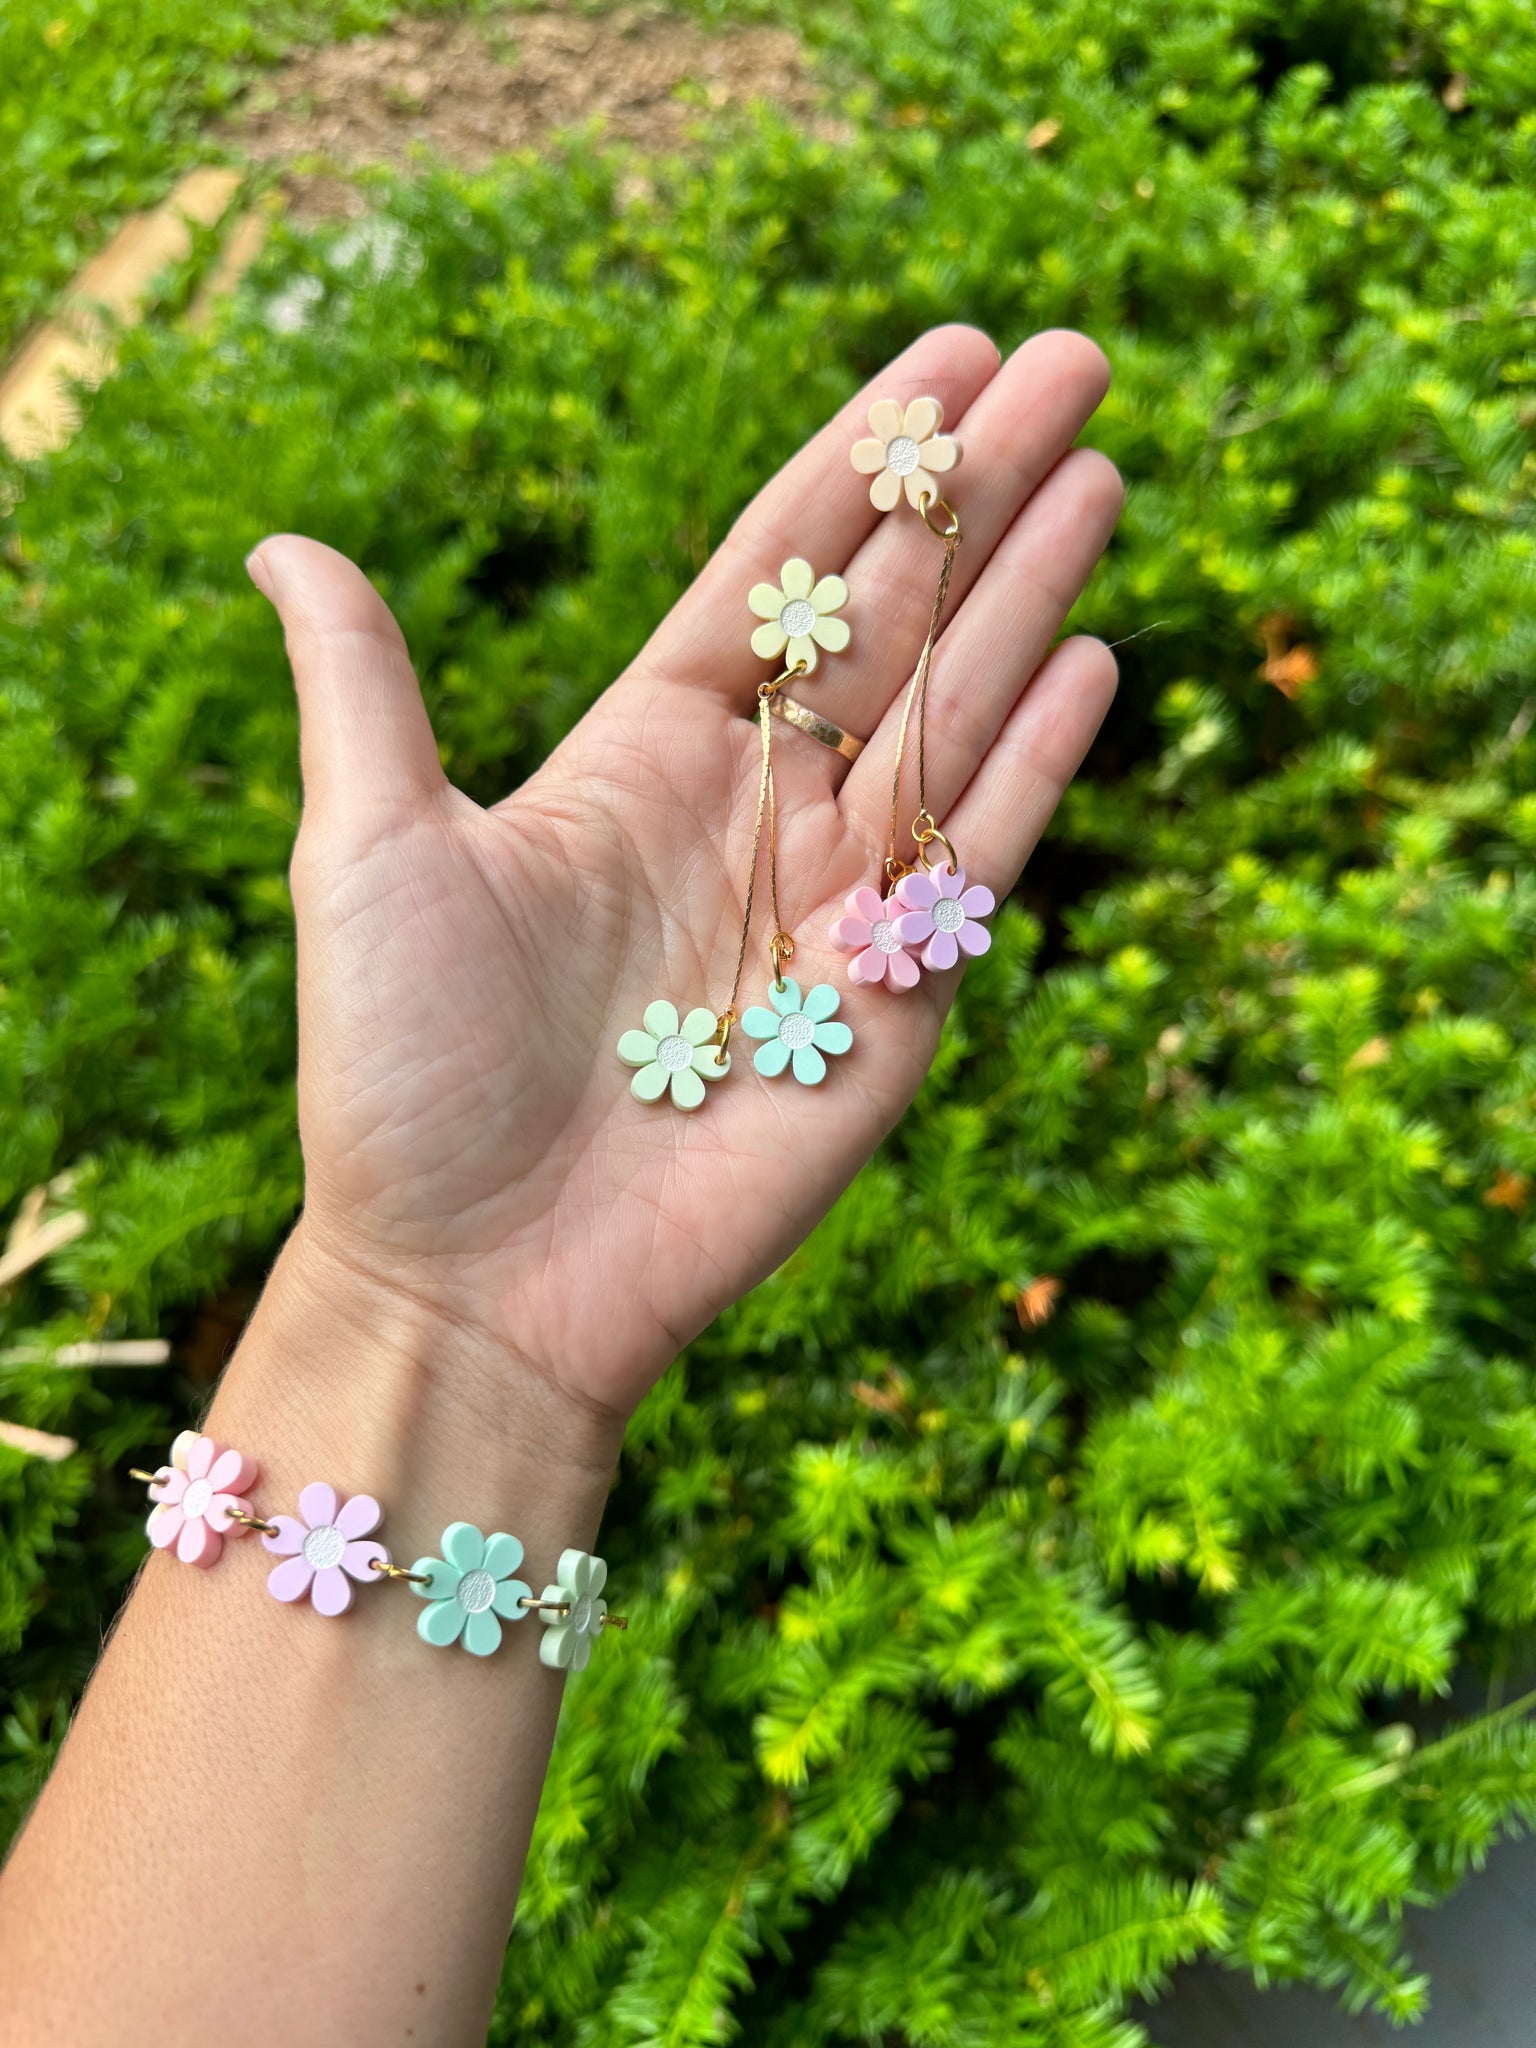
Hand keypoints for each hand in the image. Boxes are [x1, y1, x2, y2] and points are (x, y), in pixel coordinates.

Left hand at [248, 325, 1120, 1426]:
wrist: (478, 1279)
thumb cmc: (405, 1076)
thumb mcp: (365, 853)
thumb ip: (366, 691)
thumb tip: (284, 540)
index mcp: (638, 758)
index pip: (768, 572)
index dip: (854, 461)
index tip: (937, 356)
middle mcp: (748, 814)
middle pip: (887, 617)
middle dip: (974, 491)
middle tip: (1068, 363)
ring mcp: (829, 905)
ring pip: (949, 715)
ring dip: (1027, 594)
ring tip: (1099, 472)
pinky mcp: (891, 1005)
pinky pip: (975, 859)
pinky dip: (1032, 763)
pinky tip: (1089, 661)